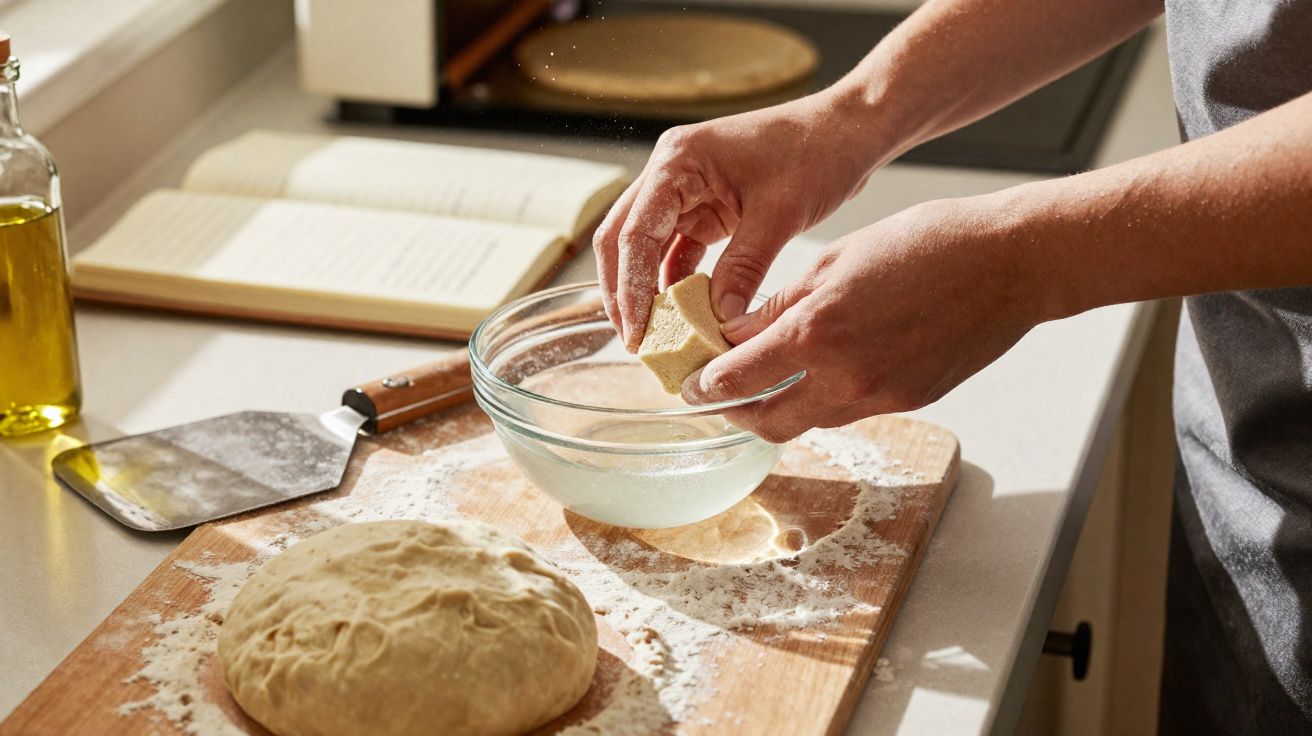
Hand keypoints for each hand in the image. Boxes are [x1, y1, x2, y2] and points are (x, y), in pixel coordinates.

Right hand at [593, 88, 889, 350]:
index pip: (634, 232)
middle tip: (635, 341)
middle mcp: (670, 172)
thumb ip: (743, 269)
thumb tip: (720, 322)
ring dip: (646, 289)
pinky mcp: (704, 207)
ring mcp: (684, 190)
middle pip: (623, 238)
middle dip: (623, 291)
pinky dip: (676, 282)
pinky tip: (684, 315)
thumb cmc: (816, 153)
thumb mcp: (779, 216)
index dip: (629, 286)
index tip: (637, 332)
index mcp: (678, 161)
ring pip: (645, 247)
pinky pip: (677, 250)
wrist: (846, 130)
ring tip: (654, 336)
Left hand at [683, 197, 1042, 442]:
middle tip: (717, 394)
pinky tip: (825, 368)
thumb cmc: (926, 242)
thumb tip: (737, 334)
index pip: (735, 379)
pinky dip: (825, 397)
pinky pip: (849, 410)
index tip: (690, 379)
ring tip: (766, 379)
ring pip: (808, 421)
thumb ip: (781, 306)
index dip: (704, 384)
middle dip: (733, 412)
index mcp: (816, 333)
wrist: (1010, 262)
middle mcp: (844, 377)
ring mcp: (880, 396)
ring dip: (779, 407)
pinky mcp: (909, 401)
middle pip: (765, 423)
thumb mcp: (836, 260)